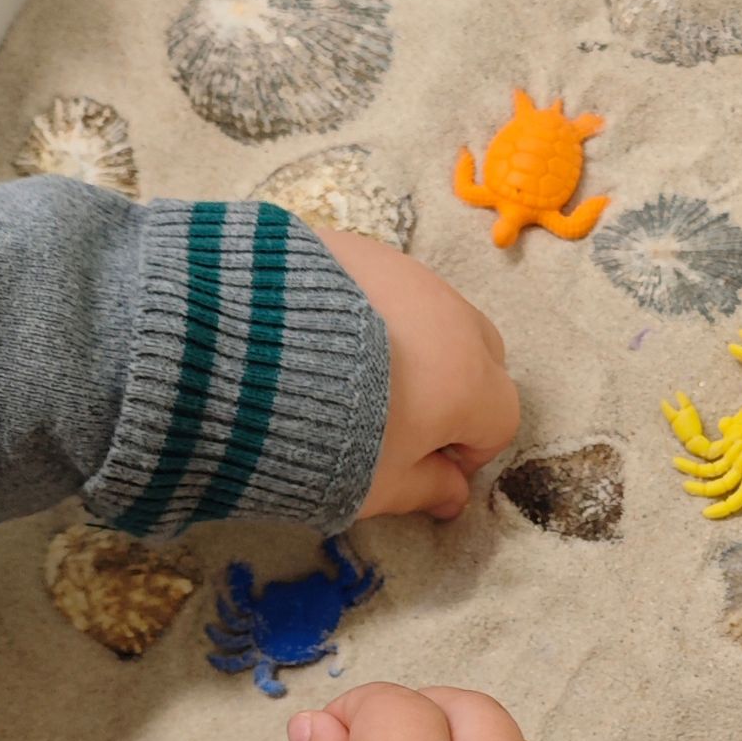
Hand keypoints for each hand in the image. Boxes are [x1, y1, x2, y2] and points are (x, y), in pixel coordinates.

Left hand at [315, 229, 519, 520]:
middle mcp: (451, 319)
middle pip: (480, 355)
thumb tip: (452, 495)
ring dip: (413, 345)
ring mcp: (405, 274)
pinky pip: (382, 282)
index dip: (468, 452)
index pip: (498, 418)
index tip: (427, 466)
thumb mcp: (376, 484)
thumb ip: (424, 490)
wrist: (242, 352)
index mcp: (470, 382)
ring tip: (354, 372)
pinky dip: (369, 310)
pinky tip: (319, 335)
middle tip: (402, 418)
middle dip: (456, 389)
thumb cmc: (325, 435)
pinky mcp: (357, 245)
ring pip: (432, 313)